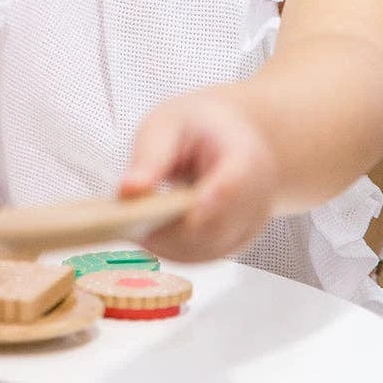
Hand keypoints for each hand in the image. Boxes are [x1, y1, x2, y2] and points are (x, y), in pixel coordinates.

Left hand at [119, 89, 279, 260]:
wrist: (227, 139)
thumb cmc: (196, 129)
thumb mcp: (169, 125)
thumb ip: (151, 157)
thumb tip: (128, 191)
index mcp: (246, 158)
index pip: (235, 186)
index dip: (211, 202)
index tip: (181, 212)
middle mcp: (256, 199)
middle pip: (215, 228)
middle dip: (168, 229)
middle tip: (126, 221)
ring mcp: (248, 226)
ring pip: (205, 250)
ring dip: (165, 243)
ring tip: (131, 225)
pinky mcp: (233, 243)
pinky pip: (201, 256)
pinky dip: (171, 249)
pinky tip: (148, 234)